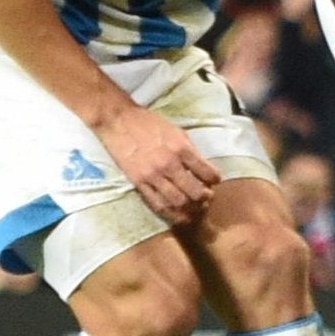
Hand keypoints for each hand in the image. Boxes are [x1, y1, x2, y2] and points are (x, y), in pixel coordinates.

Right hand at [92, 100, 217, 225]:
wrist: (119, 122)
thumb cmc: (150, 124)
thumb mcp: (178, 132)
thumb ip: (190, 152)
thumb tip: (203, 169)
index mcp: (182, 149)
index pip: (207, 172)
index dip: (215, 180)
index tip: (215, 181)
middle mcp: (169, 165)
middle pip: (194, 192)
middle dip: (205, 198)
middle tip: (207, 197)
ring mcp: (152, 176)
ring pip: (177, 202)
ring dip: (190, 209)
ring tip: (195, 208)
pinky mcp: (138, 183)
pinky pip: (156, 204)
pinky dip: (170, 212)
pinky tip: (178, 213)